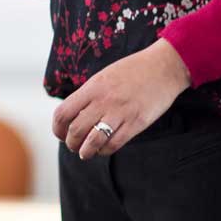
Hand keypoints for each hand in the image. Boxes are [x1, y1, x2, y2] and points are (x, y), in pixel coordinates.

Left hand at [52, 39, 193, 158]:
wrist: (163, 67)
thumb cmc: (132, 71)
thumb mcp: (103, 77)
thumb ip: (88, 95)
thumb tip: (73, 116)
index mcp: (92, 88)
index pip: (63, 113)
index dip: (57, 129)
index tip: (60, 134)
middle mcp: (103, 101)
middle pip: (75, 130)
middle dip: (71, 143)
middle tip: (73, 146)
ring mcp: (120, 112)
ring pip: (93, 141)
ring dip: (85, 151)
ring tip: (85, 153)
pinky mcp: (136, 123)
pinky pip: (114, 143)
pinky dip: (105, 150)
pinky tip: (103, 149)